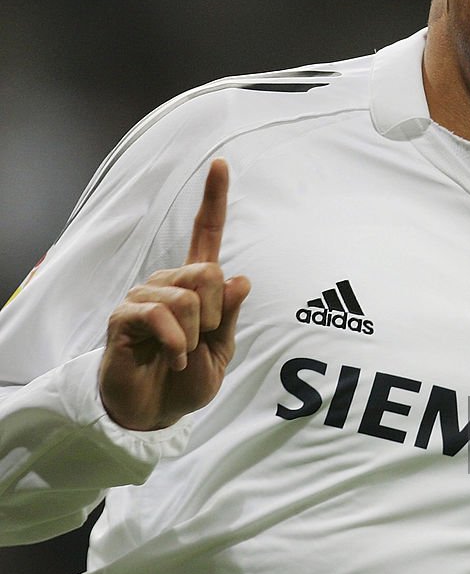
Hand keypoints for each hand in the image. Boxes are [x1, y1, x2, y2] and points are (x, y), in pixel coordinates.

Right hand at [99, 159, 250, 430]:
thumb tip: (241, 278)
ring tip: (182, 352)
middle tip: (201, 340)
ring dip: (195, 334)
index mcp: (195, 284)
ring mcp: (143, 296)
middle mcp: (168, 281)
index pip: (206, 234)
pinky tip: (172, 356)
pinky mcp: (124, 316)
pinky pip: (160, 315)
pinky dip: (177, 342)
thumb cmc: (187, 376)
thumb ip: (230, 315)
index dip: (214, 199)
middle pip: (209, 272)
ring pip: (187, 297)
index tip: (220, 162)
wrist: (158, 411)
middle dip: (216, 314)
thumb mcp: (222, 347)